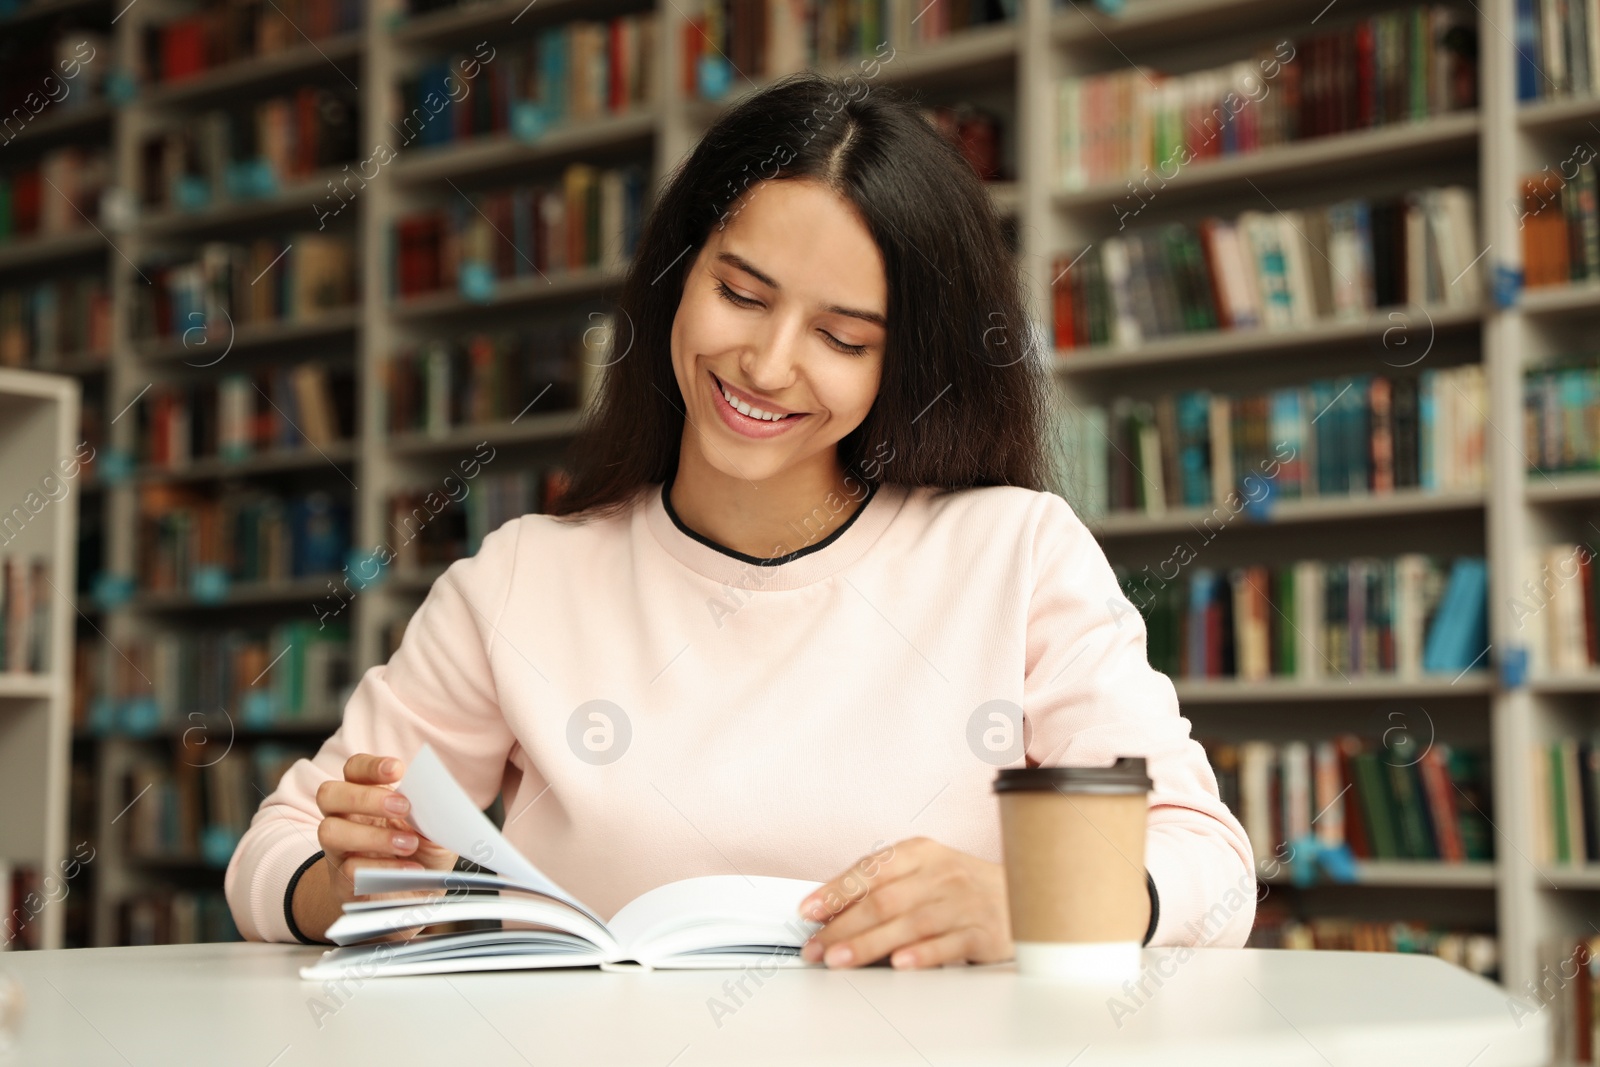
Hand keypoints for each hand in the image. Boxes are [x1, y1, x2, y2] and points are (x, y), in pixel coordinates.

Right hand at [303, 753, 458, 940]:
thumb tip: (438, 801)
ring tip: (409, 844)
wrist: (418, 900)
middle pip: (329, 794)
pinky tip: (410, 870)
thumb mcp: (438, 832)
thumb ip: (435, 814)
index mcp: (369, 799)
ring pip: (330, 831)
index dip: (370, 766)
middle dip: (366, 797)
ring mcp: (339, 851)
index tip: (398, 770)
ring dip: (373, 835)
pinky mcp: (342, 882)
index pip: (354, 770)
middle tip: (404, 806)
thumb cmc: (425, 856)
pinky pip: (349, 869)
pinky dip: (383, 867)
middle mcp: (346, 820)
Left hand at [797, 837, 1012, 969]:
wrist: (1023, 895)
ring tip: (840, 960)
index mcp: (921, 852)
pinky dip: (921, 955)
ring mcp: (963, 902)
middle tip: (816, 947)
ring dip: (870, 944)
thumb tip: (831, 911)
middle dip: (844, 926)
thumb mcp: (924, 871)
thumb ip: (884, 885)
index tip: (809, 910)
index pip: (871, 869)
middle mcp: (942, 873)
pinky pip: (947, 944)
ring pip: (910, 924)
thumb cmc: (961, 886)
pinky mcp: (982, 932)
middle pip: (885, 900)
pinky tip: (898, 964)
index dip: (836, 890)